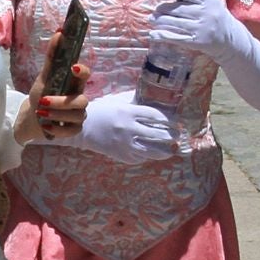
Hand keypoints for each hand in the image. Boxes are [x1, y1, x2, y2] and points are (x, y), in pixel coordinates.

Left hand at [14, 36, 88, 142]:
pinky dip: (58, 129)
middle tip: (43, 101)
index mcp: (73, 83)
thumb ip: (52, 57)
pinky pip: (72, 130)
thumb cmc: (42, 94)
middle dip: (62, 102)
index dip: (83, 71)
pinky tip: (47, 126)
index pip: (85, 74)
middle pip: (82, 100)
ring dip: (58, 114)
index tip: (73, 68)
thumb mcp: (44, 76)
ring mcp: (78, 115)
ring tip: (41, 113)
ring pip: (78, 116)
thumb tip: (59, 33)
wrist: (33, 116)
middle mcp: (79, 98)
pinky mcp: (74, 129)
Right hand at [55, 89, 178, 164]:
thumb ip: (135, 102)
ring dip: (165, 151)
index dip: (169, 119)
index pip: (156, 116)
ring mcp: (124, 144)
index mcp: (128, 112)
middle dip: (171, 135)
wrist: (82, 128)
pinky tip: (151, 153)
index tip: (176, 121)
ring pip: (152, 150)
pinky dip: (147, 156)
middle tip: (177, 135)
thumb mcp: (118, 102)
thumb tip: (155, 102)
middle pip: (158, 134)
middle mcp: (128, 128)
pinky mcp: (120, 155)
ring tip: (172, 150)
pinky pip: (140, 158)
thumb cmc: (102, 111)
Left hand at [150, 0, 248, 68]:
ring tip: (152, 20)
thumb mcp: (209, 3)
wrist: (229, 38)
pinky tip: (153, 34)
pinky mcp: (197, 41)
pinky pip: (176, 38)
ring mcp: (202, 28)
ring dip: (160, 22)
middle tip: (154, 11)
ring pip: (175, 23)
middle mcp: (206, 13)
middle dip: (162, 9)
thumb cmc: (214, 16)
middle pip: (178, 9)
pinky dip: (162, 36)